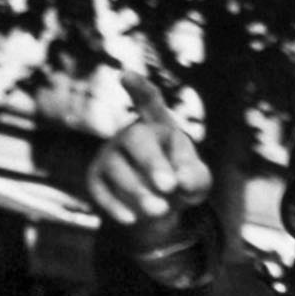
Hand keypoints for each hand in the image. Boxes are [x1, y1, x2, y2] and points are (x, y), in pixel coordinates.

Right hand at [87, 72, 211, 226]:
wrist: (157, 209)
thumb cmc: (181, 184)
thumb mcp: (198, 181)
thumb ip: (196, 176)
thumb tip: (181, 180)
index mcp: (159, 125)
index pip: (149, 100)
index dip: (138, 88)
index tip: (124, 76)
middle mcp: (130, 135)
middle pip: (136, 140)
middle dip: (152, 162)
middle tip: (169, 186)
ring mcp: (110, 156)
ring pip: (118, 169)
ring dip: (138, 190)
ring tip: (160, 210)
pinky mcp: (96, 179)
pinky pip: (101, 191)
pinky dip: (116, 206)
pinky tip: (132, 220)